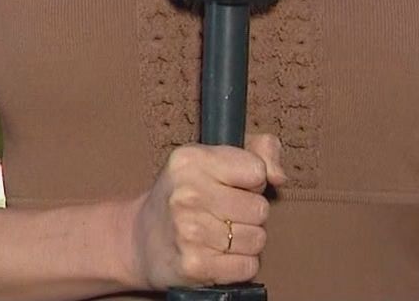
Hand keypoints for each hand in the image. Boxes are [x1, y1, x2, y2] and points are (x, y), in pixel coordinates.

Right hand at [123, 131, 287, 289]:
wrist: (140, 240)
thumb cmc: (185, 195)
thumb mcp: (213, 160)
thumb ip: (259, 152)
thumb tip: (279, 176)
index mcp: (191, 160)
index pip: (257, 171)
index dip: (251, 183)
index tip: (232, 187)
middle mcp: (187, 194)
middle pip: (260, 209)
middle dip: (249, 214)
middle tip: (223, 214)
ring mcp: (189, 231)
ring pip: (257, 239)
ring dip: (245, 241)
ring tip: (220, 235)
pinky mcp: (194, 266)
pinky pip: (248, 266)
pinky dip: (240, 265)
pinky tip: (219, 255)